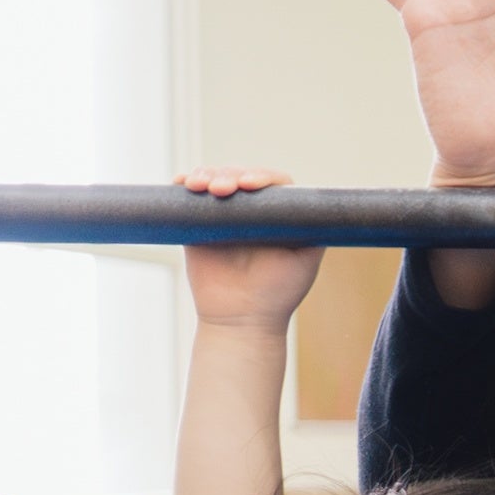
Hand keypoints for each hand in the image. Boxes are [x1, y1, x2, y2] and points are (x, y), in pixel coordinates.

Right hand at [175, 169, 324, 323]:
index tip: (251, 184)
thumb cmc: (278, 292)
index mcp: (277, 216)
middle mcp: (251, 212)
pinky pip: (188, 199)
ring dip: (206, 175)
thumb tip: (313, 201)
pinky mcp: (198, 225)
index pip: (271, 184)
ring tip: (200, 186)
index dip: (261, 176)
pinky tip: (180, 182)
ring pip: (214, 182)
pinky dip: (183, 186)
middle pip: (239, 177)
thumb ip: (312, 229)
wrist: (241, 319)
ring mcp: (223, 216)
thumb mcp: (305, 259)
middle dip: (229, 175)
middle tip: (223, 189)